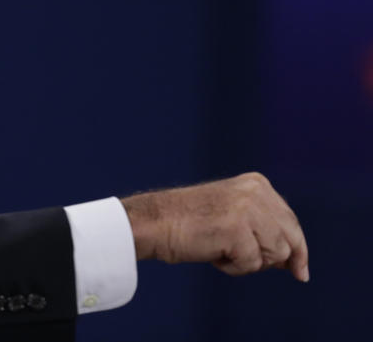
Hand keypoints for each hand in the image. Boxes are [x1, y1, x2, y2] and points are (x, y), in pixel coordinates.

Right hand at [121, 172, 308, 281]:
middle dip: (276, 259)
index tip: (300, 271)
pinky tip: (213, 254)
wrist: (155, 222)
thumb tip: (296, 263)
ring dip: (249, 262)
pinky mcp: (237, 229)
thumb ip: (264, 226)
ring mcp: (248, 208)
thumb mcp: (234, 214)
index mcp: (257, 183)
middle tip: (248, 263)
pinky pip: (252, 264)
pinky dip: (233, 268)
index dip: (297, 249)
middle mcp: (256, 191)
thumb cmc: (190, 223)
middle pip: (290, 239)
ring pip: (275, 255)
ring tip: (221, 250)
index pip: (291, 221)